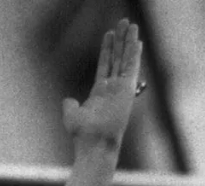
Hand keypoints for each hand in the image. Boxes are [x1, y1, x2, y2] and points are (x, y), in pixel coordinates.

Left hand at [62, 19, 141, 153]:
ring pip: (125, 59)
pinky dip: (134, 54)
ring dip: (128, 42)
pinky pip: (131, 67)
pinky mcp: (127, 90)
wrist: (93, 144)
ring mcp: (121, 88)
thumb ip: (71, 105)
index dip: (107, 50)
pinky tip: (136, 40)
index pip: (105, 66)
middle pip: (117, 58)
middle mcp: (113, 88)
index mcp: (100, 93)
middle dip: (120, 40)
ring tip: (130, 24)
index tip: (110, 34)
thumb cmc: (82, 135)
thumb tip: (68, 100)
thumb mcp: (72, 115)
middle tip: (123, 23)